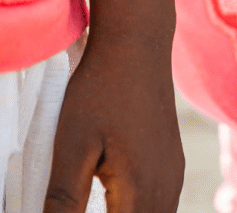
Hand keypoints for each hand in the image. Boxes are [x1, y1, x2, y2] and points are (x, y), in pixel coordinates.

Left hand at [44, 34, 183, 212]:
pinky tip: (115, 204)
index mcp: (140, 191)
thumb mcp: (71, 145)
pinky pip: (160, 207)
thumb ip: (63, 200)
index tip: (73, 208)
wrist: (136, 42)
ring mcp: (173, 174)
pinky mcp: (173, 162)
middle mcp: (165, 189)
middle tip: (78, 205)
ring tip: (92, 205)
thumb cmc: (100, 89)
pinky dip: (138, 212)